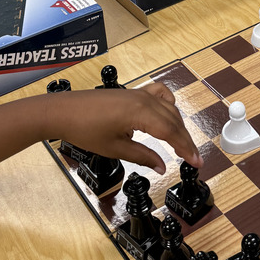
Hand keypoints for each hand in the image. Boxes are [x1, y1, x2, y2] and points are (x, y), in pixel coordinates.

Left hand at [47, 83, 200, 173]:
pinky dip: (168, 104)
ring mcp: (138, 93)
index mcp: (140, 113)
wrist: (63, 112)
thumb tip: (162, 166)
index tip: (197, 161)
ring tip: (182, 143)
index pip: (171, 132)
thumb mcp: (115, 148)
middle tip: (194, 157)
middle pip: (174, 120)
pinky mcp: (132, 92)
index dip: (186, 148)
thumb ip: (143, 156)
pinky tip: (169, 113)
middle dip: (185, 140)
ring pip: (168, 108)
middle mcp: (143, 99)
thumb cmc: (84, 129)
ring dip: (178, 125)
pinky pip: (158, 94)